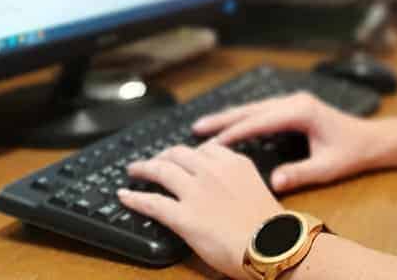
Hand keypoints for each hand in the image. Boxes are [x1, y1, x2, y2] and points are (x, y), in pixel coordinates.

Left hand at [119, 141, 282, 279]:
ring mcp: (196, 192)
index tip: (182, 157)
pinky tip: (124, 196)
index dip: (189, 153)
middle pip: (179, 154)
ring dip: (144, 168)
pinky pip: (151, 202)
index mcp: (234, 163)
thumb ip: (236, 179)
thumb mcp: (256, 189)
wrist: (272, 247)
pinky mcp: (183, 216)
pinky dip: (134, 198)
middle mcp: (212, 171)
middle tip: (155, 161)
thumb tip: (223, 186)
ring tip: (134, 170)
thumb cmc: (270, 227)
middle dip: (164, 156)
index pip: (205, 149)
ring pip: (161, 170)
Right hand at [192, 92, 379, 191]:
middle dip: (223, 119)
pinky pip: (261, 111)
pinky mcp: (293, 107)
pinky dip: (242, 118)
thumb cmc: (351, 153)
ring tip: (203, 126)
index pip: (260, 121)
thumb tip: (273, 182)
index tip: (211, 142)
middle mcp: (294, 101)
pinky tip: (228, 126)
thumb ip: (300, 173)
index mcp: (301, 111)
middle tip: (196, 128)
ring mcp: (293, 101)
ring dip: (230, 117)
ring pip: (254, 108)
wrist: (370, 140)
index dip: (235, 131)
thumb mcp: (327, 168)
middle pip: (252, 109)